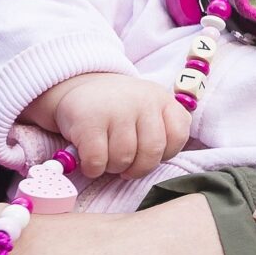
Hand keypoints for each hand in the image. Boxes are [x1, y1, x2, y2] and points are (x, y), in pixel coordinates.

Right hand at [25, 73, 191, 178]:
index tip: (149, 155)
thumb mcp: (149, 108)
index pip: (178, 134)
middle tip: (126, 168)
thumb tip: (163, 157)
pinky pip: (97, 160)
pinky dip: (93, 169)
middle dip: (138, 168)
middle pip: (152, 152)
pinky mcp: (89, 121)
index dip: (166, 154)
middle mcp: (143, 101)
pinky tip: (90, 161)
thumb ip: (163, 128)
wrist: (76, 85)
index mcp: (162, 99)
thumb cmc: (118, 108)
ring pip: (123, 158)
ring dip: (113, 168)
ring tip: (106, 158)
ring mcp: (116, 109)